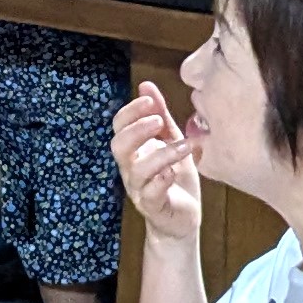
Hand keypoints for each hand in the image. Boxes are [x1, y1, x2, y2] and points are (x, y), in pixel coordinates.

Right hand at [112, 82, 201, 244]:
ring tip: (184, 145)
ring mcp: (139, 189)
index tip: (150, 101)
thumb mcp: (171, 142)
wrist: (184, 218)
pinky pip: (150, 193)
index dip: (131, 111)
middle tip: (158, 120)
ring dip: (161, 153)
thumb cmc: (175, 178)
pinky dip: (161, 180)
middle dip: (136, 130)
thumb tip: (146, 85)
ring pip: (138, 169)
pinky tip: (173, 172)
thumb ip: (161, 115)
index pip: (119, 126)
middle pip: (118, 146)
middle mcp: (130, 169)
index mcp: (133, 150)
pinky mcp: (153, 207)